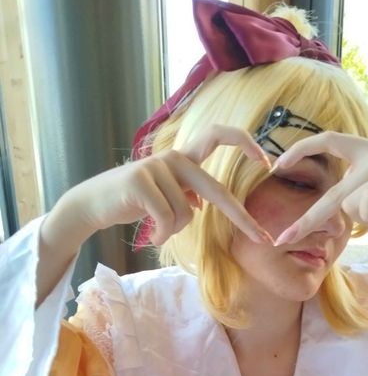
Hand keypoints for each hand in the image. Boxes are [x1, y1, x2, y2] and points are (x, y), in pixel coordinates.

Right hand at [62, 125, 272, 245]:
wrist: (93, 204)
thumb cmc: (132, 202)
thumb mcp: (164, 197)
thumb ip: (185, 195)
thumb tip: (202, 205)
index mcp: (182, 159)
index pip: (217, 137)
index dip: (243, 143)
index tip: (267, 161)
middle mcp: (173, 158)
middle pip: (215, 189)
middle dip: (241, 217)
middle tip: (263, 238)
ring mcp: (156, 167)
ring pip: (186, 214)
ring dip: (172, 232)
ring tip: (156, 232)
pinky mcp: (140, 182)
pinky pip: (167, 219)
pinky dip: (161, 235)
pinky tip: (150, 237)